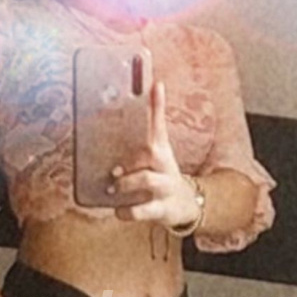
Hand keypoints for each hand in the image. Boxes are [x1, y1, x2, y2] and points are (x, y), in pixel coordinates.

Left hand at [109, 81, 199, 229]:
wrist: (184, 204)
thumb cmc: (161, 174)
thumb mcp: (156, 152)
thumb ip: (143, 133)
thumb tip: (134, 102)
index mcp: (160, 149)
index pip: (159, 123)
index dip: (157, 104)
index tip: (156, 84)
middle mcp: (164, 165)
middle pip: (152, 151)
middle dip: (131, 155)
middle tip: (113, 168)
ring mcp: (164, 187)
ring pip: (147, 180)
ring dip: (126, 183)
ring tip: (112, 188)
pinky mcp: (161, 209)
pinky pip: (142, 210)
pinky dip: (127, 211)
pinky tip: (118, 210)